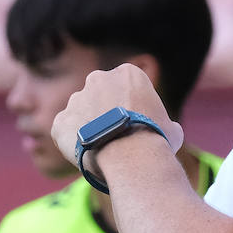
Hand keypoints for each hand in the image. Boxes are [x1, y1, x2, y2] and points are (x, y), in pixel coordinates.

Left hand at [51, 64, 184, 174]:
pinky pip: (65, 132)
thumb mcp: (171, 128)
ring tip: (101, 149)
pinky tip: (87, 155)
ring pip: (81, 113)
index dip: (132, 106)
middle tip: (115, 135)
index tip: (135, 123)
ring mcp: (76, 99)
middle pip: (100, 95)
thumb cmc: (156, 141)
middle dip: (105, 112)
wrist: (131, 158)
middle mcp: (98, 79)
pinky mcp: (61, 121)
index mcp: (128, 73)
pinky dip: (73, 143)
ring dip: (88, 127)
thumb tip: (167, 130)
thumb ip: (161, 121)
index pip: (127, 86)